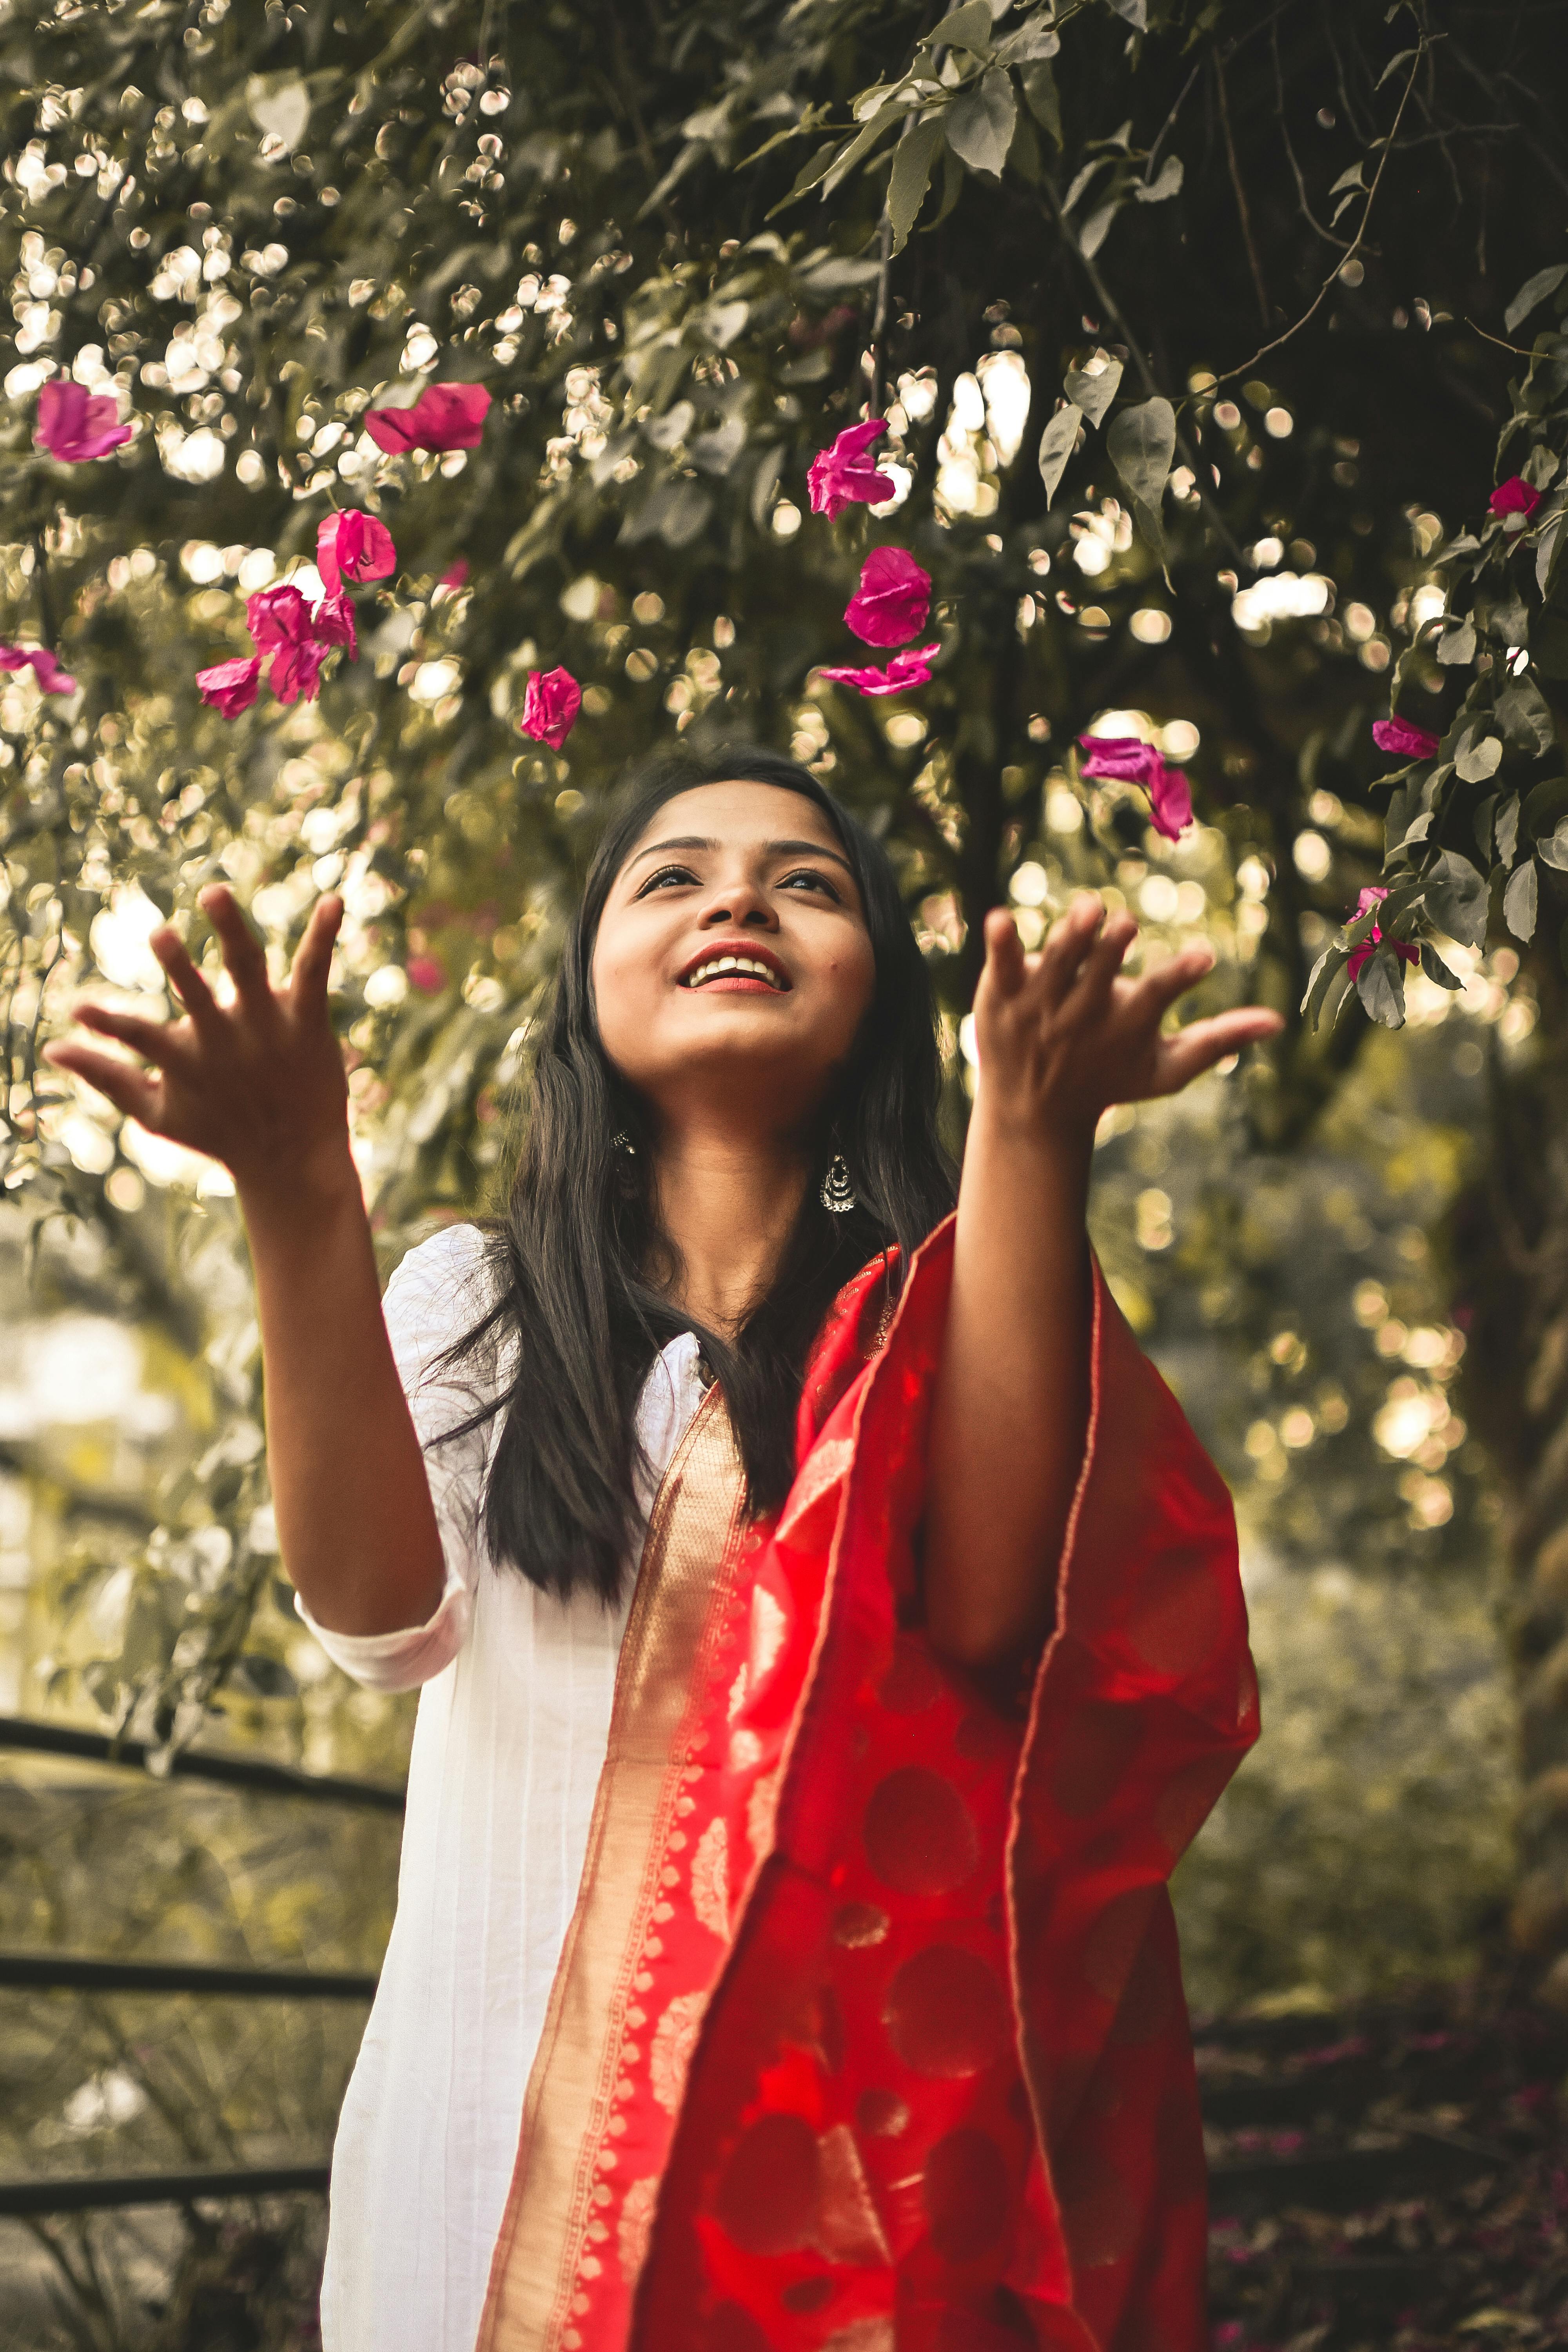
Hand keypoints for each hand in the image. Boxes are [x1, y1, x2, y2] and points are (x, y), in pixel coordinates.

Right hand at [43, 886, 352, 1202]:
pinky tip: (333, 900)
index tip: (78, 1009)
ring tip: (214, 894)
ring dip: (231, 931)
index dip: (107, 1025)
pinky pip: (313, 970)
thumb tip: (51, 1049)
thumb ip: (106, 1078)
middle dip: (178, 967)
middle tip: (159, 935)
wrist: (295, 1159)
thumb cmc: (219, 1132)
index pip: (140, 1038)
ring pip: (248, 970)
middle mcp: (227, 1042)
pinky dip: (322, 934)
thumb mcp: (157, 1112)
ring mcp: (269, 1028)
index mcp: (187, 1062)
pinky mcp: (308, 1021)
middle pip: (198, 997)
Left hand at [970, 895, 1284, 1151]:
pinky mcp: (1002, 996)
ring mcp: (1038, 1007)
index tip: (1204, 959)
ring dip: (1069, 939)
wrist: (1033, 1112)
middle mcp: (1080, 1017)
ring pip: (1055, 967)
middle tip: (1126, 923)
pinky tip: (998, 919)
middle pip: (1098, 979)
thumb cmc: (1110, 1082)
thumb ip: (1217, 1042)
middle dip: (1111, 951)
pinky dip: (1002, 945)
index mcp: (1124, 1027)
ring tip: (1087, 909)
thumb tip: (1278, 1022)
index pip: (1155, 998)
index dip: (1179, 978)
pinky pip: (1002, 966)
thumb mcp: (1166, 1071)